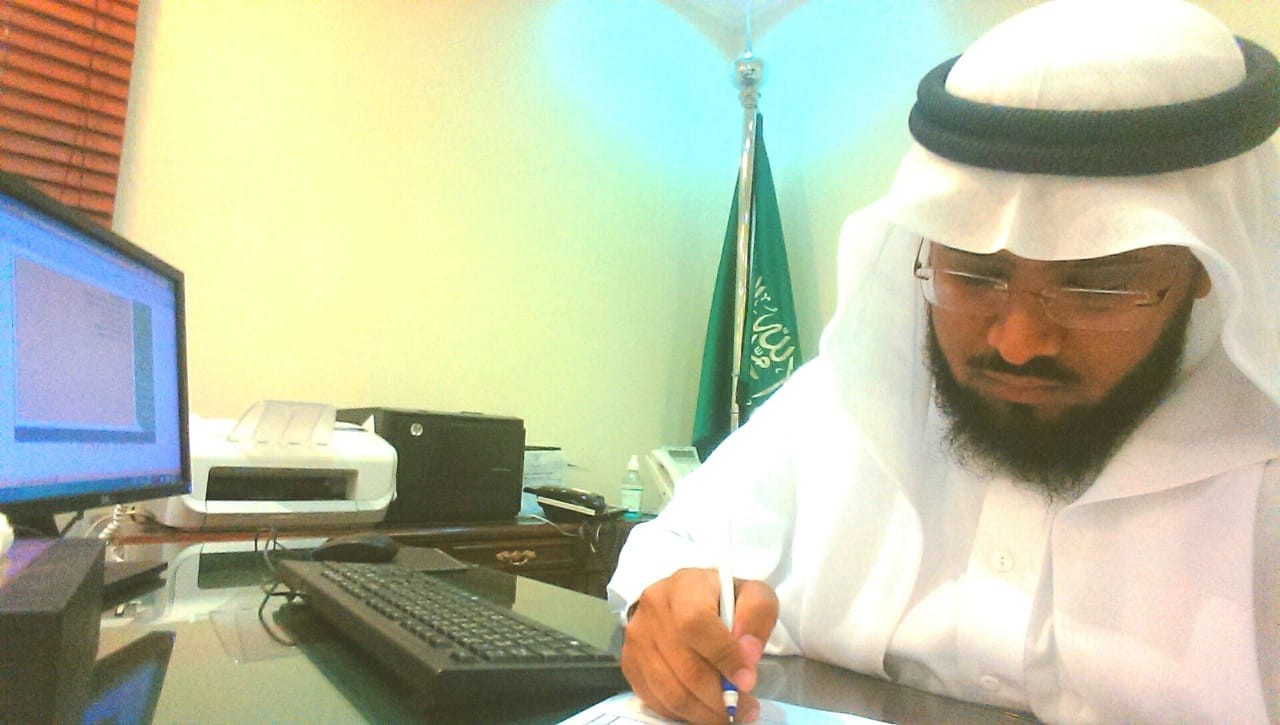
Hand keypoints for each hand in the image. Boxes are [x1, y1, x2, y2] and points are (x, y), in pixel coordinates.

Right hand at [621, 568, 778, 723]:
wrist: (684, 599)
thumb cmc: (721, 599)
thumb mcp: (751, 594)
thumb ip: (756, 616)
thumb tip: (748, 654)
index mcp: (683, 587)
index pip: (696, 624)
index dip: (724, 657)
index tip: (748, 681)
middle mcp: (653, 610)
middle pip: (685, 666)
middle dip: (720, 697)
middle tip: (747, 710)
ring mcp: (638, 639)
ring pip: (670, 690)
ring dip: (704, 712)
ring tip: (730, 715)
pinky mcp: (630, 663)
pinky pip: (656, 700)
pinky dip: (684, 713)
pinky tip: (704, 710)